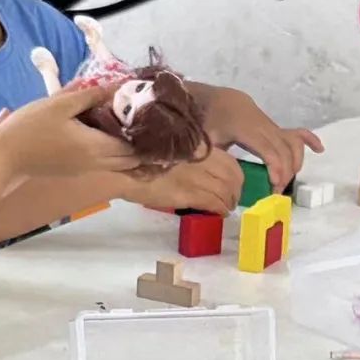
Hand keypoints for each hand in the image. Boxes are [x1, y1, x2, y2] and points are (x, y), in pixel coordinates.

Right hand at [0, 83, 139, 179]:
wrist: (4, 157)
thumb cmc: (30, 127)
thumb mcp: (60, 104)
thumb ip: (90, 95)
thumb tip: (116, 86)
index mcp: (95, 146)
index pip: (133, 146)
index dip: (143, 133)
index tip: (144, 115)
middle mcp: (95, 163)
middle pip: (128, 160)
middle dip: (139, 145)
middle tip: (138, 120)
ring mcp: (84, 169)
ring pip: (116, 164)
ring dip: (125, 149)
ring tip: (123, 125)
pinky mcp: (73, 171)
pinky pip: (102, 163)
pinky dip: (110, 152)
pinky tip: (103, 134)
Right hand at [125, 145, 243, 215]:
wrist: (123, 166)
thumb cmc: (139, 156)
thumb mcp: (169, 146)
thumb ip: (187, 153)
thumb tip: (198, 165)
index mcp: (197, 145)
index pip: (230, 162)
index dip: (235, 177)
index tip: (232, 184)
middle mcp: (202, 159)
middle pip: (233, 178)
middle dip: (236, 191)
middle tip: (232, 200)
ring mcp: (197, 176)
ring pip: (226, 192)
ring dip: (229, 203)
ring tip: (226, 209)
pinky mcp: (189, 193)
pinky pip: (214, 203)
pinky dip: (220, 210)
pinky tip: (219, 214)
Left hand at [196, 84, 323, 190]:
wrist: (211, 99)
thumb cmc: (206, 122)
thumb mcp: (206, 141)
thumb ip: (216, 157)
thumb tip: (224, 178)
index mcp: (245, 128)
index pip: (269, 150)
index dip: (276, 168)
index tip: (276, 186)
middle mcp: (262, 124)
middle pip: (284, 149)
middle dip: (285, 171)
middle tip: (277, 191)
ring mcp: (269, 124)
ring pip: (292, 142)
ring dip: (294, 162)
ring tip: (286, 180)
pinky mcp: (272, 125)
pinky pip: (294, 131)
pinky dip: (308, 140)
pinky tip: (319, 149)